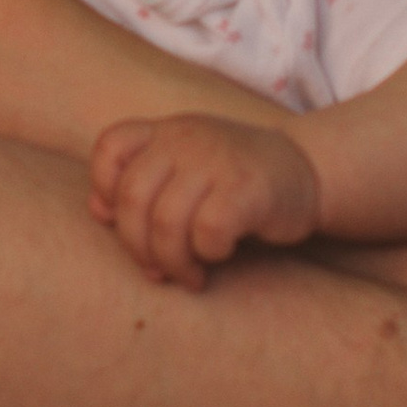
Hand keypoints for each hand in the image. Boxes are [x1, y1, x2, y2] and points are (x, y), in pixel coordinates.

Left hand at [89, 111, 324, 287]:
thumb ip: (141, 184)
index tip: (126, 221)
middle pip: (133, 198)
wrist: (309, 172)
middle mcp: (187, 137)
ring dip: (173, 262)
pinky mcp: (248, 186)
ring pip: (166, 221)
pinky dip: (208, 253)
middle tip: (157, 271)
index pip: (109, 149)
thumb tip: (97, 211)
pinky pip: (208, 231)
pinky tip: (221, 254)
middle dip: (137, 247)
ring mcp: (217, 158)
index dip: (105, 191)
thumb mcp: (185, 171)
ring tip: (189, 275)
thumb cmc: (235, 182)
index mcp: (165, 131)